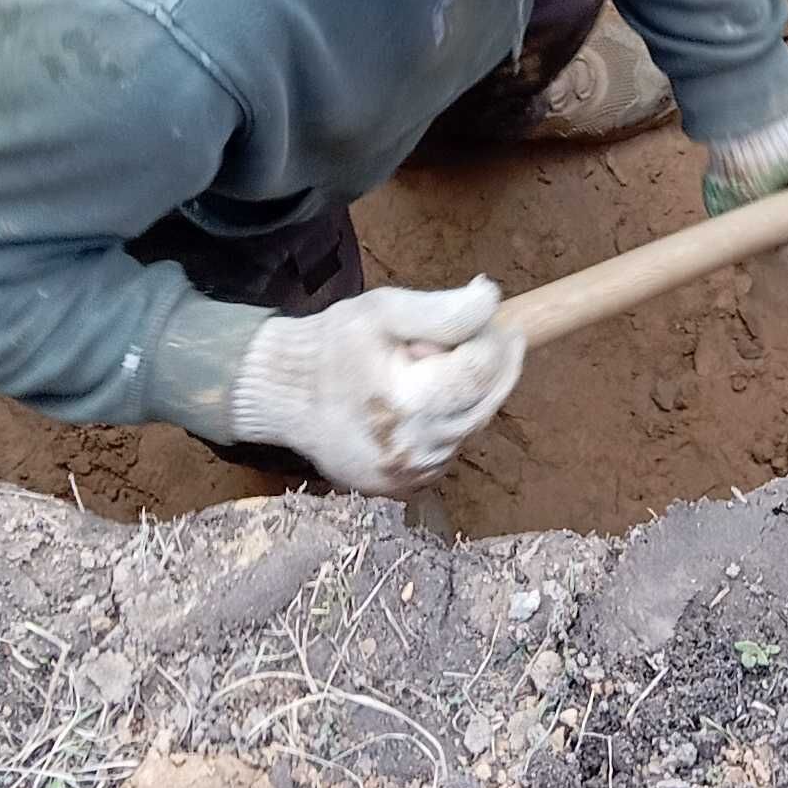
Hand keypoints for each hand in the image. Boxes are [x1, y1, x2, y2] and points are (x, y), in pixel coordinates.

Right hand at [230, 278, 521, 495]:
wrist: (283, 394)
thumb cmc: (332, 345)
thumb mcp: (382, 311)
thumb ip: (442, 310)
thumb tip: (491, 299)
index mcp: (409, 402)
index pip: (480, 372)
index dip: (499, 344)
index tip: (504, 321)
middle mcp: (413, 448)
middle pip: (484, 405)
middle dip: (495, 369)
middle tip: (495, 338)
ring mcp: (406, 474)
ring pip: (468, 431)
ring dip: (470, 398)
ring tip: (438, 368)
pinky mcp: (399, 488)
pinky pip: (445, 453)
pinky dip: (448, 425)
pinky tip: (427, 400)